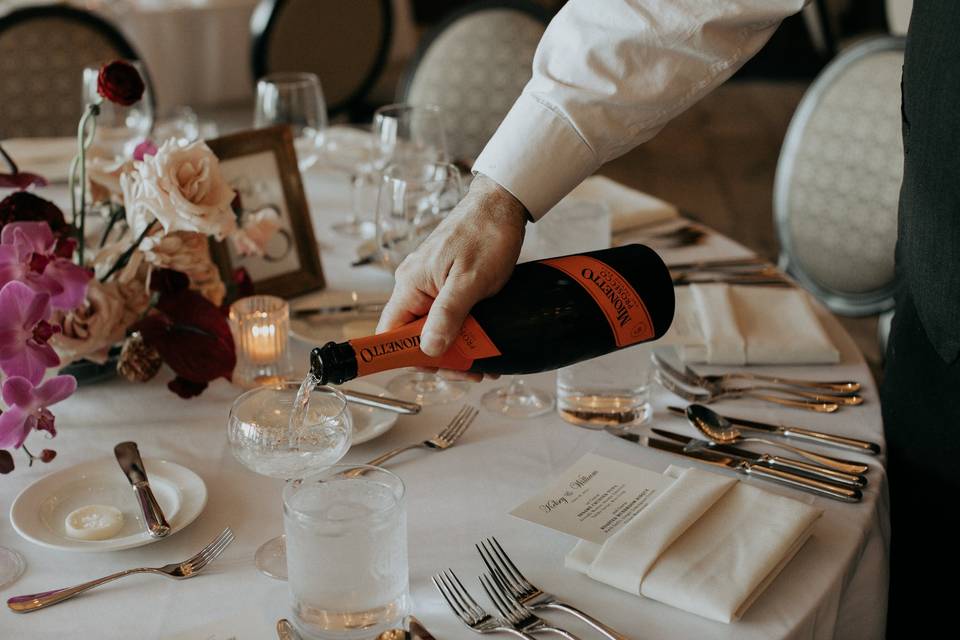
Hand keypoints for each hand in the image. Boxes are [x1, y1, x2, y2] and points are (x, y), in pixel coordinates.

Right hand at [376, 174, 527, 380]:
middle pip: (414, 336)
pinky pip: (447, 317)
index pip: (390, 332)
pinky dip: (464, 333)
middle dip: (442, 358)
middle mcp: (415, 286)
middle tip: (471, 370)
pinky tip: (483, 343)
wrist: (502, 205)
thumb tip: (429, 349)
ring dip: (457, 349)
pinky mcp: (447, 284)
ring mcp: (431, 285)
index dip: (403, 355)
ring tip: (484, 362)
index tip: (431, 371)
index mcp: (410, 285)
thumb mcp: (470, 281)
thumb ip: (448, 315)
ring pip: (434, 329)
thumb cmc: (485, 234)